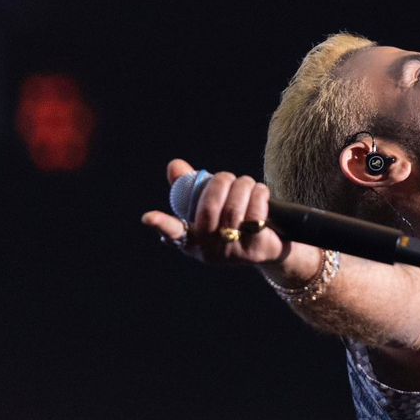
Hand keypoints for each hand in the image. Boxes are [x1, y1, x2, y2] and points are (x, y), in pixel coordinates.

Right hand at [141, 158, 289, 265]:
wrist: (271, 244)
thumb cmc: (234, 219)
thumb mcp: (212, 204)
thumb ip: (191, 185)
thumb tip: (175, 165)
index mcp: (191, 240)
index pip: (172, 232)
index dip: (160, 224)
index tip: (148, 217)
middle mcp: (209, 251)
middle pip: (209, 210)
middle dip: (219, 184)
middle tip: (226, 176)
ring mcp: (232, 254)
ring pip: (233, 210)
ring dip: (241, 186)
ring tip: (245, 181)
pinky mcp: (256, 251)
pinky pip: (255, 215)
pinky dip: (258, 195)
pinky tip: (259, 191)